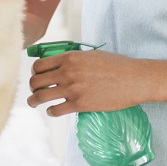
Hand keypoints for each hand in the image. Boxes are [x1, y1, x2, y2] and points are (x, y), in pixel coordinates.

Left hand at [27, 49, 149, 116]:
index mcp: (69, 57)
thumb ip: (74, 59)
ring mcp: (73, 89)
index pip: (39, 65)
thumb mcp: (91, 55)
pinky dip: (50, 111)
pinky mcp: (80, 104)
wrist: (134, 79)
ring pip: (41, 96)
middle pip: (36, 81)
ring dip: (34, 100)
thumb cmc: (116, 65)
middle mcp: (68, 72)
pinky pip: (55, 110)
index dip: (34, 72)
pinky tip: (51, 110)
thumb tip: (61, 63)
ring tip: (34, 102)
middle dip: (32, 87)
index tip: (36, 76)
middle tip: (34, 90)